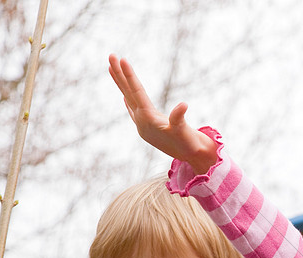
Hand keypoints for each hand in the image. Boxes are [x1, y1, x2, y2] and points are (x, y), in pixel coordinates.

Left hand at [108, 54, 218, 173]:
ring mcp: (142, 124)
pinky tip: (124, 95)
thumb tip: (183, 105)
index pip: (137, 92)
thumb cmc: (189, 143)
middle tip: (110, 55)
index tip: (122, 59)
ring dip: (121, 83)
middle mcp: (141, 120)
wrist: (192, 157)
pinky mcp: (147, 128)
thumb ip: (180, 118)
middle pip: (128, 93)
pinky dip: (128, 99)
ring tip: (111, 67)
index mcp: (148, 119)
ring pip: (128, 99)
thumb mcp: (184, 130)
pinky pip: (133, 109)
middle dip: (119, 74)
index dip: (130, 75)